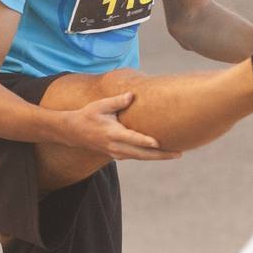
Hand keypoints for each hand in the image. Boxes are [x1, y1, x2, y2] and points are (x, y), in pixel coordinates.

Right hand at [61, 93, 181, 161]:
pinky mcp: (117, 156)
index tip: (158, 143)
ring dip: (158, 157)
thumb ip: (117, 101)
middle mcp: (115, 146)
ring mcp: (116, 153)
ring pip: (141, 157)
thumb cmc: (87, 115)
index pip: (132, 139)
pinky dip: (149, 156)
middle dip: (161, 155)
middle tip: (179, 154)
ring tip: (176, 154)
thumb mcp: (100, 105)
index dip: (145, 142)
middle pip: (142, 154)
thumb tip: (133, 95)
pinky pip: (136, 157)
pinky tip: (160, 153)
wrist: (73, 132)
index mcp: (112, 133)